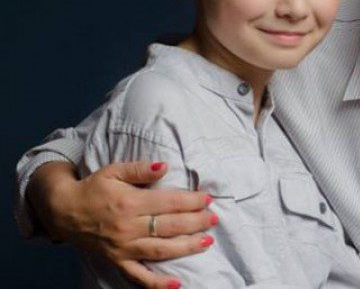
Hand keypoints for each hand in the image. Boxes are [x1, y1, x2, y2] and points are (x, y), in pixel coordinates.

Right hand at [27, 161, 216, 288]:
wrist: (63, 210)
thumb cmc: (93, 187)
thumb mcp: (113, 170)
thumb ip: (140, 169)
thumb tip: (165, 166)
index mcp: (130, 203)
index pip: (169, 203)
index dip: (191, 201)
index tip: (208, 199)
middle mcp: (128, 227)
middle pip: (169, 226)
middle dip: (195, 222)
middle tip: (214, 219)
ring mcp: (123, 247)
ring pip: (160, 250)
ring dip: (186, 247)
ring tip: (207, 242)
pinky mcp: (117, 260)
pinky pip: (138, 276)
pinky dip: (157, 283)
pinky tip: (177, 284)